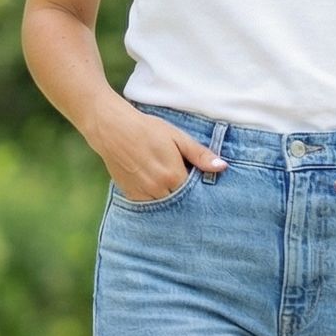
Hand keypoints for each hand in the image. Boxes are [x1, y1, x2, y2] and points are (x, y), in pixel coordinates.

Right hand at [93, 107, 225, 202]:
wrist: (113, 129)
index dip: (199, 187)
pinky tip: (158, 187)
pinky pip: (150, 205)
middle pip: (181, 201)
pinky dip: (157, 199)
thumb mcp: (177, 138)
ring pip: (165, 206)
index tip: (201, 181)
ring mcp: (143, 194)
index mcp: (173, 176)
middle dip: (187, 196)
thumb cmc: (147, 129)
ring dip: (172, 199)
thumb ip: (200, 155)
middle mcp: (158, 190)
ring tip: (172, 184)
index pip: (195, 192)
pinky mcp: (131, 195)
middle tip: (187, 184)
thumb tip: (222, 167)